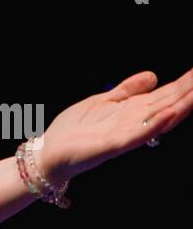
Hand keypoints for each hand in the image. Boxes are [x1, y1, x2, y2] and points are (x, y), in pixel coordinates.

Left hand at [37, 67, 192, 185]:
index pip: (167, 94)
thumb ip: (128, 90)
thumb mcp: (103, 102)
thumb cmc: (74, 130)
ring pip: (159, 119)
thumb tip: (153, 75)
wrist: (49, 153)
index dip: (186, 82)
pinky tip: (167, 115)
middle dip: (190, 92)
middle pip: (169, 103)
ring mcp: (125, 134)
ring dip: (180, 106)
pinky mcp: (112, 146)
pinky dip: (152, 126)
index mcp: (134, 111)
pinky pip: (136, 136)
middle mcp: (134, 122)